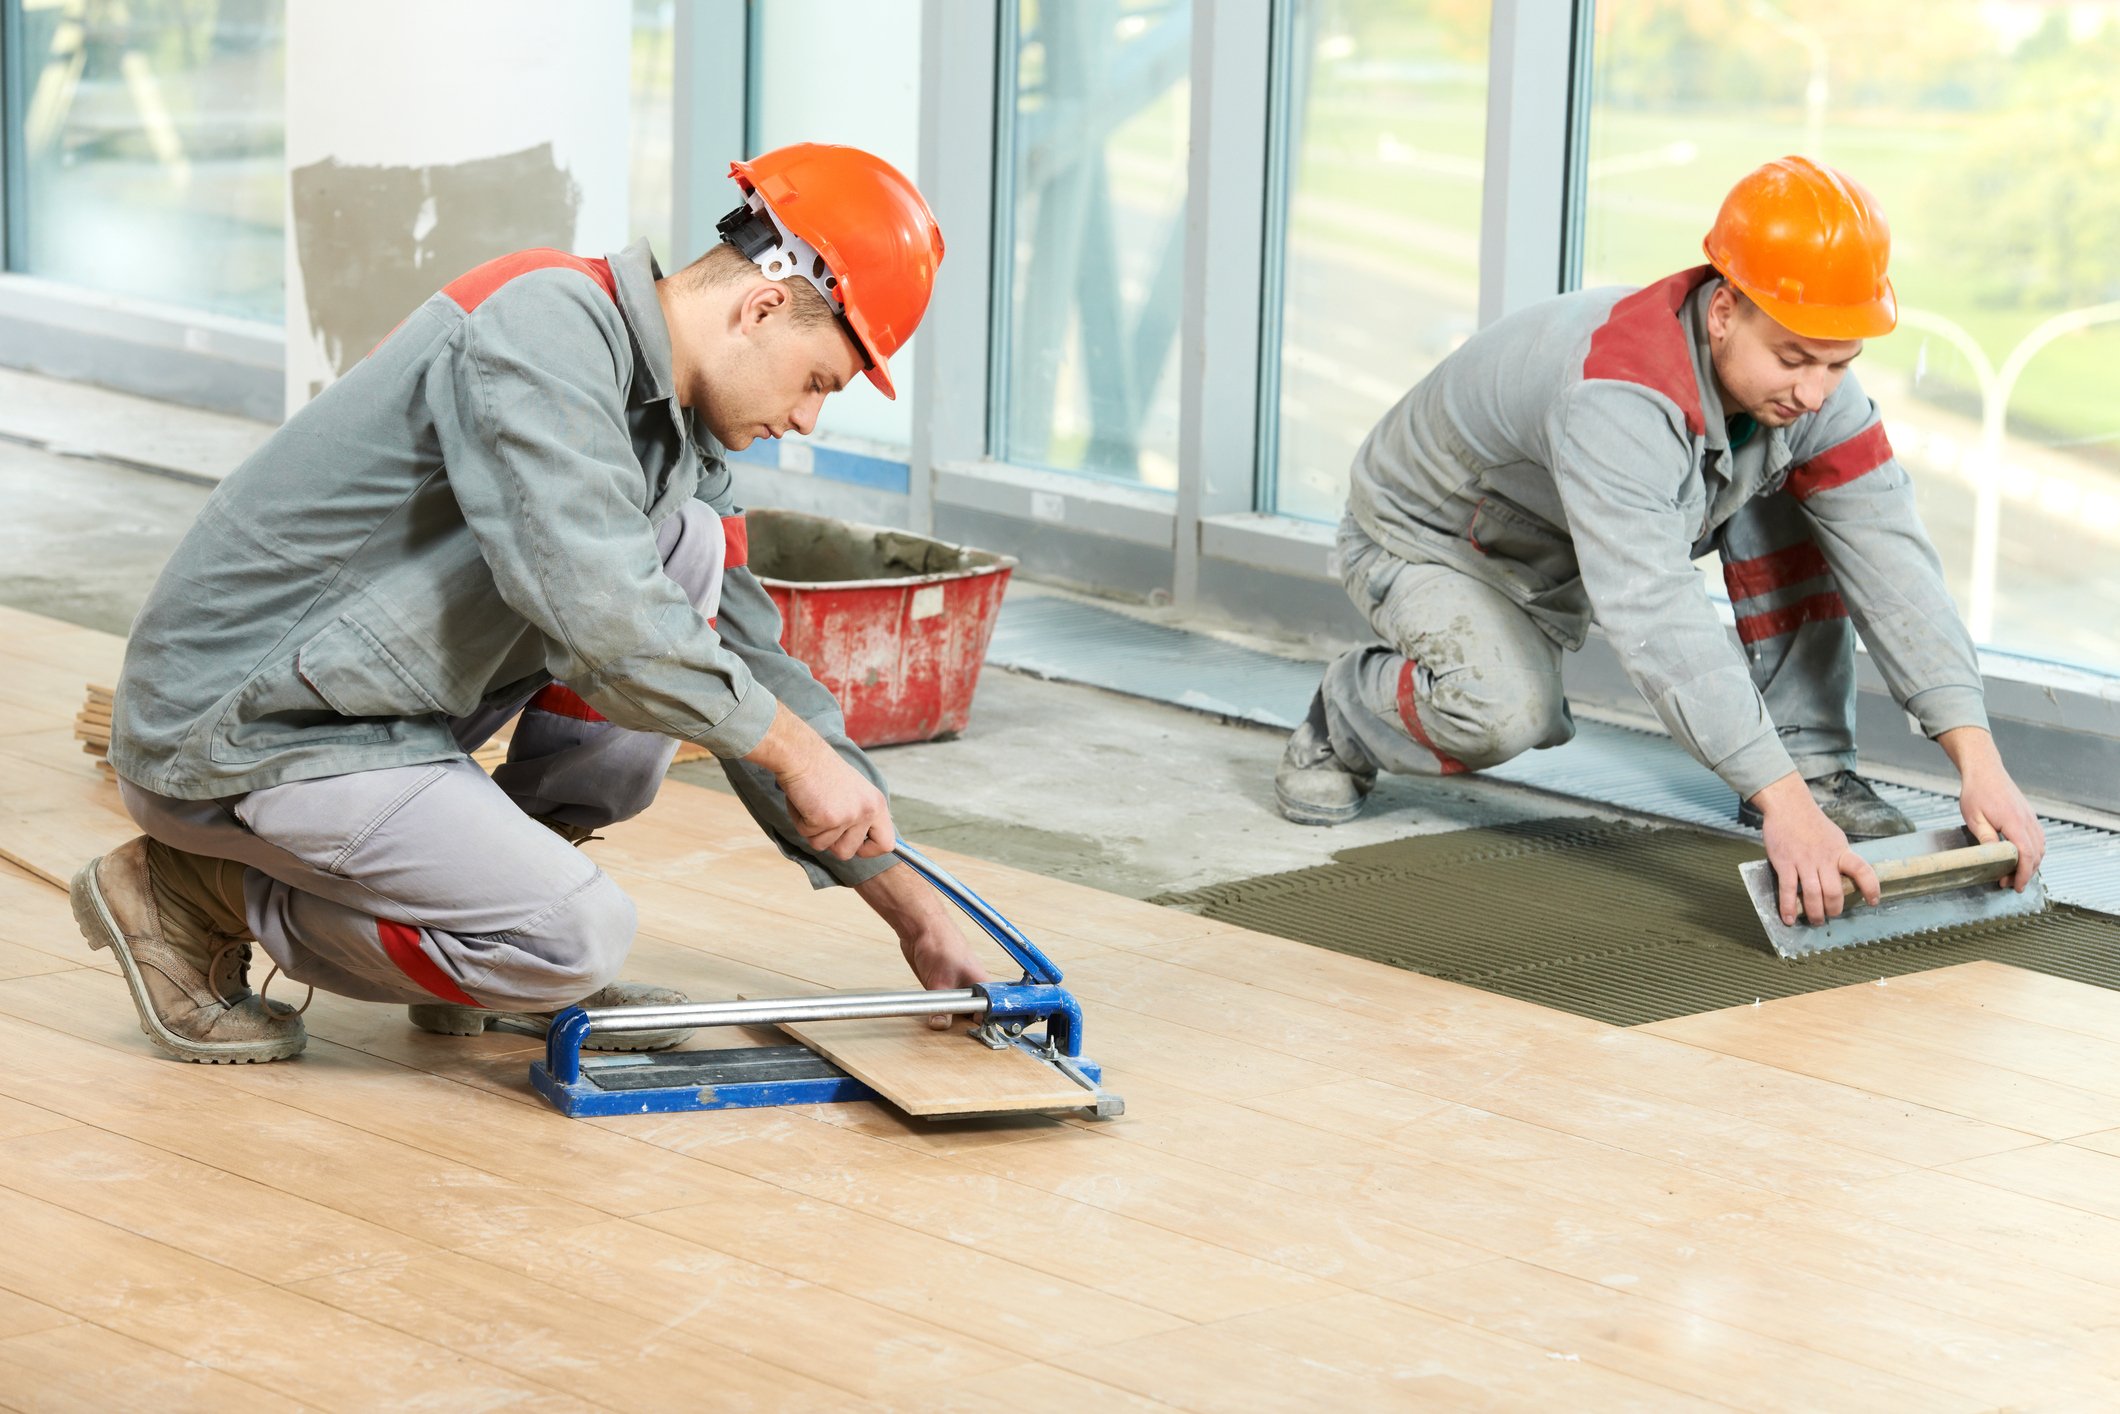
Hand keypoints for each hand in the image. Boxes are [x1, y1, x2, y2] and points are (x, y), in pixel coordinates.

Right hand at [744, 704, 894, 859]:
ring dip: (812, 830)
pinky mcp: (827, 819)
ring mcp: (848, 816)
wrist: (802, 754)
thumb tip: (859, 844)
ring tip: (812, 805)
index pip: (887, 844)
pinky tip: (803, 800)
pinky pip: (807, 835)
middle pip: (848, 852)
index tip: (855, 845)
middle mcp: (867, 811)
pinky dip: (800, 821)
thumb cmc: (822, 771)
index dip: (868, 850)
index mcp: (877, 804)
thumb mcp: (854, 793)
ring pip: (824, 846)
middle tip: (822, 819)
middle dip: (830, 843)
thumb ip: (859, 816)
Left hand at [855, 865, 993, 1028]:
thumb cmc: (939, 943)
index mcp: (981, 982)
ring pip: (958, 1009)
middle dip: (965, 1024)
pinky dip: (939, 1008)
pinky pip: (944, 1003)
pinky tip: (932, 1013)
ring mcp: (956, 984)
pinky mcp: (941, 984)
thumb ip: (941, 1006)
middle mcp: (971, 985)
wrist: (919, 926)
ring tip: (943, 1023)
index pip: (991, 1009)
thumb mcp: (940, 981)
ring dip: (950, 1016)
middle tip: (959, 1038)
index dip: (989, 1024)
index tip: (985, 1038)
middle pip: (974, 1012)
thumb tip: (941, 1025)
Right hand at [1750, 772, 1879, 925]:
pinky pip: (1788, 889)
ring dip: (1814, 913)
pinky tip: (1789, 918)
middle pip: (1834, 891)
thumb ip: (1839, 856)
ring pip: (1813, 894)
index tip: (1873, 902)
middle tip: (1830, 916)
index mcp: (1840, 851)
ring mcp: (1804, 861)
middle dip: (1834, 909)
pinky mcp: (1785, 863)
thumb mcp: (1834, 837)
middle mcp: (1825, 858)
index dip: (1870, 888)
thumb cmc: (1811, 822)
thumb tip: (1846, 876)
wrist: (1788, 805)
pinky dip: (1788, 907)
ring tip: (1814, 920)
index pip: (1862, 870)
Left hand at [1939, 728, 2044, 890]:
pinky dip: (2034, 852)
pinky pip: (2038, 838)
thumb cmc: (1976, 792)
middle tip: (2009, 883)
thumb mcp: (1974, 818)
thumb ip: (1986, 838)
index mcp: (2014, 822)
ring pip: (2040, 847)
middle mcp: (2028, 821)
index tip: (2017, 886)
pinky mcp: (2029, 816)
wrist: (1986, 770)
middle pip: (2036, 854)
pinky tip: (2021, 858)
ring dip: (2031, 863)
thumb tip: (1994, 858)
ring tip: (2013, 873)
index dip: (2023, 873)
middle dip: (2026, 872)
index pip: (2026, 854)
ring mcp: (2031, 818)